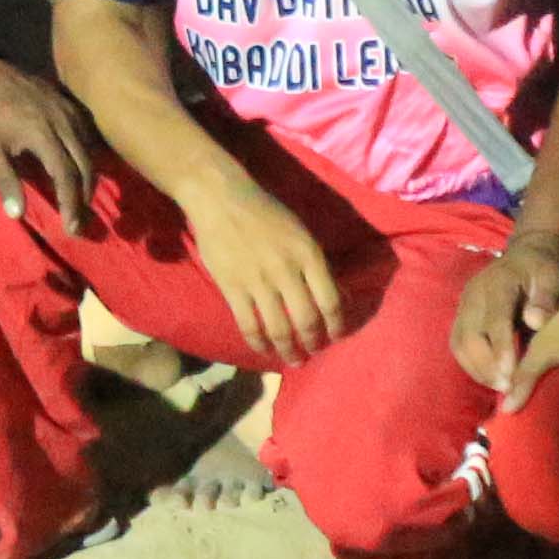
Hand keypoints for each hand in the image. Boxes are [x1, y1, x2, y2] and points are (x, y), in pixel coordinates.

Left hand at [0, 53, 92, 226]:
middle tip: (79, 222)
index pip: (66, 175)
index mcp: (43, 134)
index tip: (71, 227)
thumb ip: (5, 181)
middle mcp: (63, 122)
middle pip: (85, 166)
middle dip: (84, 198)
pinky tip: (81, 172)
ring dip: (89, 180)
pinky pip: (88, 136)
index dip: (72, 203)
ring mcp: (70, 111)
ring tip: (81, 203)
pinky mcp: (71, 105)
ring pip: (90, 151)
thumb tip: (17, 215)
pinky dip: (89, 158)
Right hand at [183, 173, 354, 365]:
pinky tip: (264, 350)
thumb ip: (317, 263)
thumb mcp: (301, 231)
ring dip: (288, 350)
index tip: (336, 336)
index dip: (337, 325)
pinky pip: (248, 325)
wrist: (221, 198)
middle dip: (313, 342)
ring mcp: (258, 281)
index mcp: (308, 253)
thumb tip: (337, 296)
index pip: (331, 301)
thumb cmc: (265, 211)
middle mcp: (286, 270)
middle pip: (307, 320)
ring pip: (279, 328)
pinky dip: (258, 343)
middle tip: (314, 351)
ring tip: (293, 360)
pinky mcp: (232, 288)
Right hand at [447, 235, 558, 394]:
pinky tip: (491, 379)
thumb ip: (546, 297)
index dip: (500, 348)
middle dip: (487, 366)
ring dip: (478, 370)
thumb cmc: (545, 270)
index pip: (495, 319)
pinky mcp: (461, 318)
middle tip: (509, 389)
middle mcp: (474, 295)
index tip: (510, 375)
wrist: (528, 256)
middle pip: (470, 336)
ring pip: (460, 345)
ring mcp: (464, 306)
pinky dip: (472, 366)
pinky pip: (459, 346)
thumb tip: (535, 321)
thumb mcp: (553, 276)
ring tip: (501, 389)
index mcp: (497, 283)